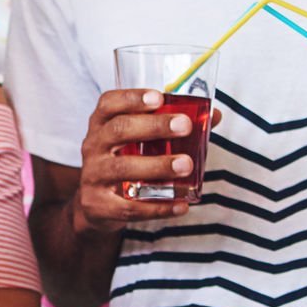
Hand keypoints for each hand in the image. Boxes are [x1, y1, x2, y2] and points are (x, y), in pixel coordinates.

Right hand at [70, 88, 222, 237]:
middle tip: (185, 126)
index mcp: (102, 124)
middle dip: (153, 127)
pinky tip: (181, 205)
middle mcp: (93, 146)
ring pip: (122, 168)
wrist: (96, 205)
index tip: (159, 98)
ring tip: (186, 165)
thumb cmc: (125, 162)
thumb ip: (172, 127)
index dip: (132, 98)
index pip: (109, 103)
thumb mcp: (139, 141)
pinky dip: (157, 207)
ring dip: (157, 166)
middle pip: (118, 130)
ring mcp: (93, 176)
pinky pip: (129, 208)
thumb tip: (213, 115)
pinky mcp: (99, 205)